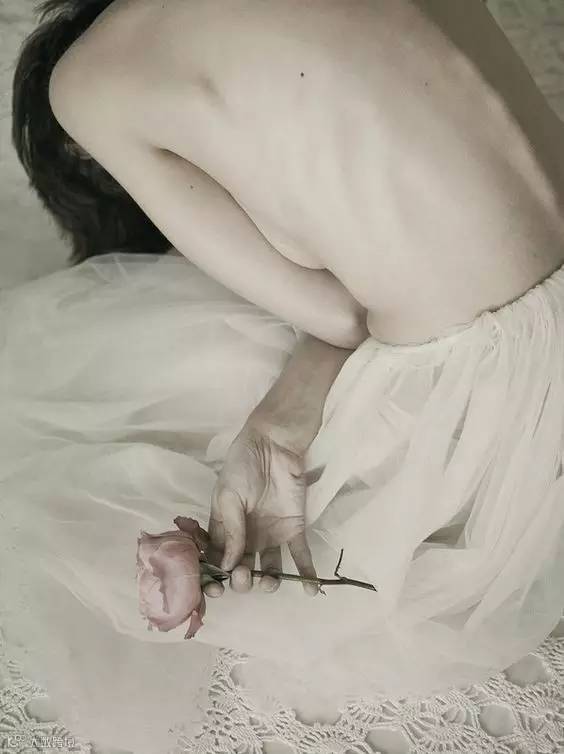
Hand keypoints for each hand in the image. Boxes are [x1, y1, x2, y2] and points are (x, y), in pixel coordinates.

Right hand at [204, 422, 318, 597]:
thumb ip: (230, 531)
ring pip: (270, 569)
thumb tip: (226, 566)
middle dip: (242, 581)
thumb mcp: (228, 497)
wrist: (273, 444)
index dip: (217, 578)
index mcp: (224, 530)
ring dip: (269, 582)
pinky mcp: (294, 530)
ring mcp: (271, 536)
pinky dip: (306, 573)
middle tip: (244, 576)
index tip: (218, 587)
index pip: (218, 562)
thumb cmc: (242, 467)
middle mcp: (247, 538)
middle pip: (243, 571)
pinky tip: (310, 589)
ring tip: (270, 582)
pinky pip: (300, 556)